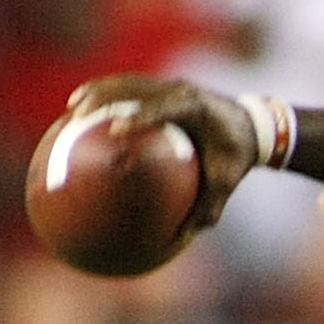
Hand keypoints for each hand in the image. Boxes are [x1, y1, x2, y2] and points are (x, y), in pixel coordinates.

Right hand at [67, 75, 254, 231]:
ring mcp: (170, 85)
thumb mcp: (225, 184)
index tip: (116, 130)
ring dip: (98, 92)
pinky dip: (105, 94)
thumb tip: (178, 240)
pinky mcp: (162, 87)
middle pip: (136, 87)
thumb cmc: (236, 157)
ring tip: (71, 109)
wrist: (252, 127)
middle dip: (106, 98)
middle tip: (77, 115)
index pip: (165, 109)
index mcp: (198, 109)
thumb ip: (205, 209)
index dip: (140, 117)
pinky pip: (128, 87)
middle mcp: (181, 90)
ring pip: (127, 83)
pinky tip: (82, 111)